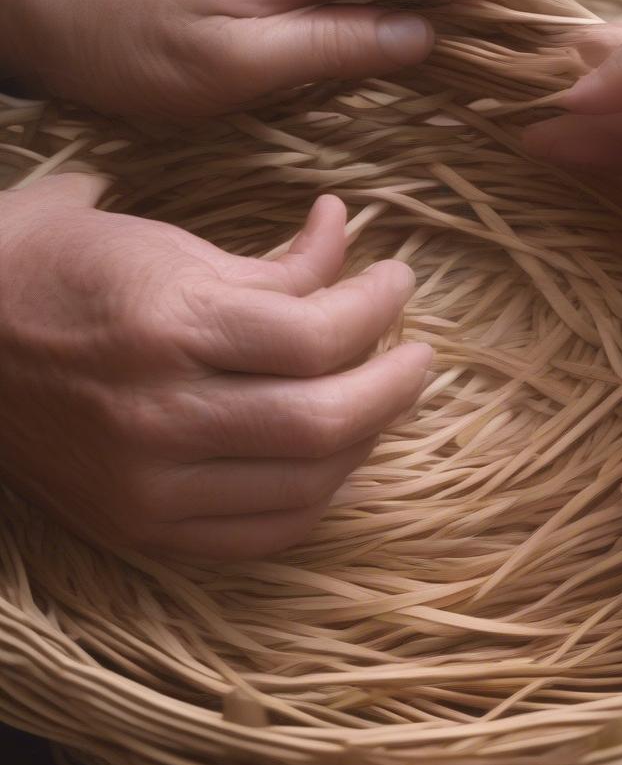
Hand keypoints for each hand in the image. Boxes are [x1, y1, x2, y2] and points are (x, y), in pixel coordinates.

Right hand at [0, 175, 429, 559]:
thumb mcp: (166, 245)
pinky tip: (338, 456)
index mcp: (167, 326)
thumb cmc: (59, 271)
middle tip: (419, 356)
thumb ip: (275, 258)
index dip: (381, 306)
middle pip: (325, 420)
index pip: (319, 335)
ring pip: (307, 483)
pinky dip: (319, 495)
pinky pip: (264, 532)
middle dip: (397, 384)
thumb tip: (351, 232)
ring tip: (383, 398)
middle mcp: (159, 414)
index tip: (400, 282)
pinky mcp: (140, 527)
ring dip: (367, 438)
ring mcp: (148, 484)